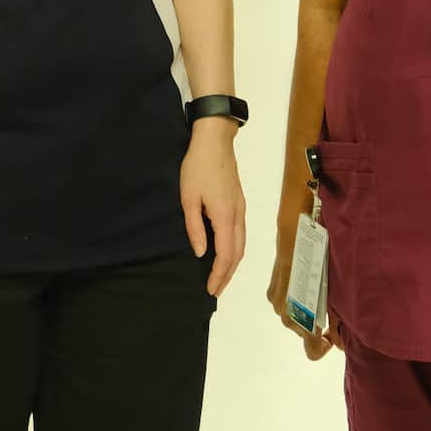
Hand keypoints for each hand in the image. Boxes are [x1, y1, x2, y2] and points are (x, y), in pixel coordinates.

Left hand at [181, 116, 246, 295]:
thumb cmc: (197, 167)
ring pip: (242, 244)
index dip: (219, 274)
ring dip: (232, 263)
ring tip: (220, 277)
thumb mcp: (188, 197)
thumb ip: (194, 227)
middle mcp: (238, 215)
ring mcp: (241, 208)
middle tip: (215, 290)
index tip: (210, 289)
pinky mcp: (239, 202)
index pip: (226, 254)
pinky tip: (225, 252)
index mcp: (225, 216)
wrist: (215, 141)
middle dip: (228, 275)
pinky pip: (241, 233)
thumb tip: (200, 253)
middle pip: (238, 253)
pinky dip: (234, 249)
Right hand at [267, 212, 343, 361]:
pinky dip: (294, 299)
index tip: (332, 333)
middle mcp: (285, 310)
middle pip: (301, 331)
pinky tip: (304, 284)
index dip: (323, 346)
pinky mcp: (271, 288)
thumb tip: (340, 342)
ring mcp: (276, 299)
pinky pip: (283, 303)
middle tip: (328, 307)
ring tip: (317, 292)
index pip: (312, 349)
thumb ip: (336, 317)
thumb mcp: (332, 287)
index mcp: (300, 313)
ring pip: (292, 317)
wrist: (294, 225)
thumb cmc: (318, 252)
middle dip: (314, 324)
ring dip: (304, 311)